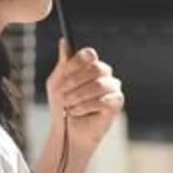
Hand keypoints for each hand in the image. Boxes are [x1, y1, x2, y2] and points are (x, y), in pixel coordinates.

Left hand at [45, 38, 123, 156]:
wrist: (66, 131)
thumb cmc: (62, 106)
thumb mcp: (56, 83)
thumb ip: (63, 64)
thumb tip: (63, 41)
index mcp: (90, 66)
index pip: (89, 54)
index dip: (76, 63)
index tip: (64, 74)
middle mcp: (104, 74)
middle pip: (97, 67)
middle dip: (76, 81)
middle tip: (63, 93)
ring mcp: (112, 88)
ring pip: (100, 85)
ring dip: (79, 96)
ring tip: (68, 105)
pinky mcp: (116, 104)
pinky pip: (104, 101)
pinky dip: (86, 107)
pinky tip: (76, 112)